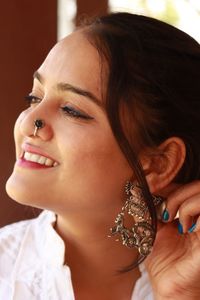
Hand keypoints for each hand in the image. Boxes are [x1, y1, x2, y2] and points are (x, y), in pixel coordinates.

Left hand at [145, 181, 199, 299]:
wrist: (171, 289)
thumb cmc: (164, 262)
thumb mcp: (154, 230)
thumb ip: (148, 209)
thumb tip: (134, 188)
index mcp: (192, 215)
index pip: (186, 186)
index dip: (169, 183)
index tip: (149, 185)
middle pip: (197, 185)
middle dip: (175, 190)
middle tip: (161, 207)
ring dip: (181, 199)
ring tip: (170, 215)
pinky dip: (189, 209)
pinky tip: (181, 226)